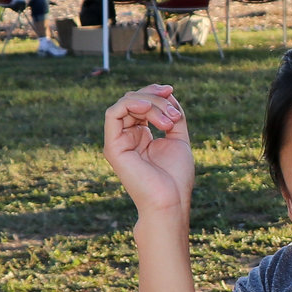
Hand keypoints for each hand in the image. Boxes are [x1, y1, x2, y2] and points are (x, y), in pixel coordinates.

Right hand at [103, 86, 194, 216]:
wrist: (170, 201)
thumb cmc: (176, 177)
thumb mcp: (178, 138)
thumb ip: (173, 115)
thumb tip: (168, 93)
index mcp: (141, 136)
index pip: (142, 103)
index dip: (156, 93)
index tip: (171, 90)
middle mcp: (127, 137)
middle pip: (134, 100)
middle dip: (156, 98)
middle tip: (174, 114)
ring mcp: (118, 141)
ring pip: (126, 103)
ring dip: (150, 104)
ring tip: (168, 121)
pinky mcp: (112, 147)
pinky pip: (113, 114)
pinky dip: (130, 104)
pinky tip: (147, 108)